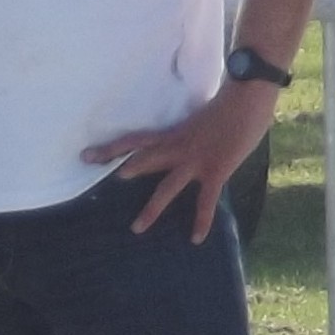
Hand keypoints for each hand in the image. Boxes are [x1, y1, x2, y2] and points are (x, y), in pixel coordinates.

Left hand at [82, 79, 281, 240]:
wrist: (247, 95)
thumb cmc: (230, 101)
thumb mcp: (201, 118)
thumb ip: (191, 133)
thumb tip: (191, 141)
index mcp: (173, 133)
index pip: (135, 141)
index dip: (112, 149)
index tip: (88, 155)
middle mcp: (177, 147)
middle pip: (141, 159)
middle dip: (117, 167)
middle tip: (90, 168)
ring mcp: (195, 160)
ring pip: (166, 188)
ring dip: (152, 209)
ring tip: (136, 228)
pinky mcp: (216, 171)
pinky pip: (205, 202)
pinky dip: (201, 221)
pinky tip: (195, 239)